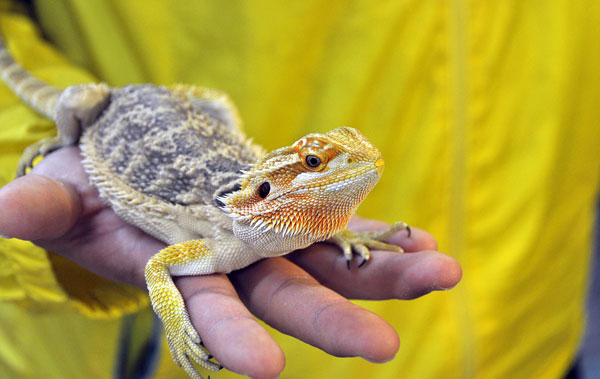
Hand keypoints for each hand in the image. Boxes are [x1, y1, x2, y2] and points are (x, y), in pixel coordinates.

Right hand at [0, 147, 461, 377]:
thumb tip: (0, 210)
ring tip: (441, 274)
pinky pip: (342, 226)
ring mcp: (271, 239)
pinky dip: (380, 234)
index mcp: (180, 272)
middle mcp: (235, 265)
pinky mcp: (292, 212)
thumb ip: (43, 208)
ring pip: (332, 263)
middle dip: (332, 323)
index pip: (206, 316)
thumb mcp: (66, 198)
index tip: (266, 370)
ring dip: (385, 273)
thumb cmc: (96, 188)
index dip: (233, 339)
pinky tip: (422, 241)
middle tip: (384, 350)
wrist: (142, 165)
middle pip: (287, 297)